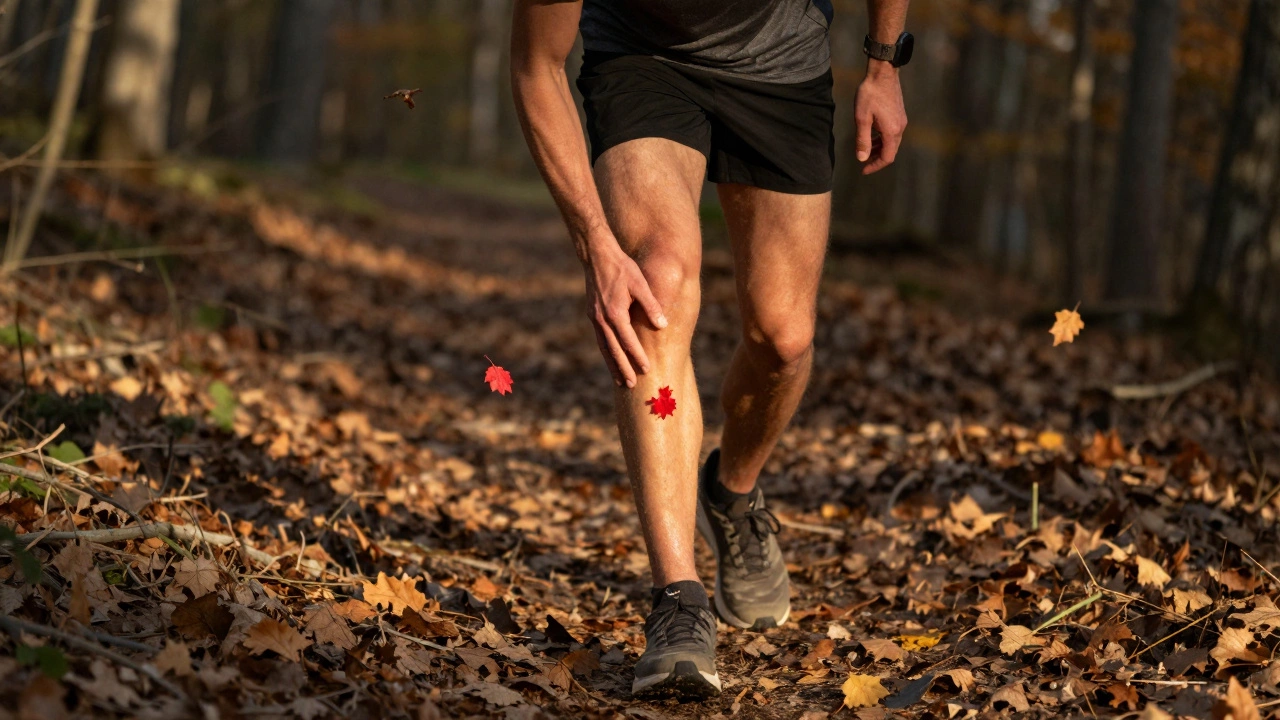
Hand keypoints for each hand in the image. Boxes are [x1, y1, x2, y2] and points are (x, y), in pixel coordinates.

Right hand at [583, 237, 667, 387]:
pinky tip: (611, 358)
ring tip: (619, 380)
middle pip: (613, 350)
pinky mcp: (592, 315)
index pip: (628, 341)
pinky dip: (606, 352)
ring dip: (612, 364)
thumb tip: (662, 325)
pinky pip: (600, 339)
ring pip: (604, 347)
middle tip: (631, 385)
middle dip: (622, 368)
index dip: (637, 356)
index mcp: (615, 313)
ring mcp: (595, 318)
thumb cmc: (622, 268)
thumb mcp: (640, 284)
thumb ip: (651, 305)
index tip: (647, 369)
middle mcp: (602, 319)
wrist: (597, 256)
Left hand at [854, 61, 907, 174]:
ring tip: (866, 149)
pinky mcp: (899, 115)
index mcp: (891, 131)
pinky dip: (882, 139)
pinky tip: (872, 135)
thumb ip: (862, 140)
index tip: (863, 170)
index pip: (887, 157)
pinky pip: (892, 133)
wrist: (883, 73)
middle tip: (863, 162)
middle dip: (877, 159)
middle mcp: (900, 128)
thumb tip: (862, 158)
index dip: (875, 166)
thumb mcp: (862, 118)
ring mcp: (901, 121)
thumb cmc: (870, 94)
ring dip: (879, 148)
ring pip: (892, 142)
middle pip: (891, 151)